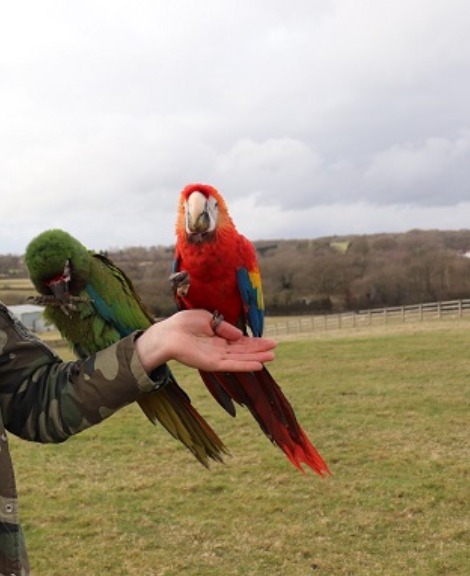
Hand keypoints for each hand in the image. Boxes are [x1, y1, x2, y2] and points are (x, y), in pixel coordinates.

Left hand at [135, 309, 275, 372]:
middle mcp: (219, 349)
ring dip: (256, 358)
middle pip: (244, 350)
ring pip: (241, 359)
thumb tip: (240, 334)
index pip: (240, 342)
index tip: (269, 342)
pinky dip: (245, 365)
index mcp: (218, 338)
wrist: (167, 333)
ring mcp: (216, 357)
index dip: (255, 342)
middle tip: (275, 348)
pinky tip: (257, 365)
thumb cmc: (183, 323)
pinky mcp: (212, 364)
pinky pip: (232, 365)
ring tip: (271, 357)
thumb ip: (224, 327)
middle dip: (259, 349)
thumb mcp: (208, 319)